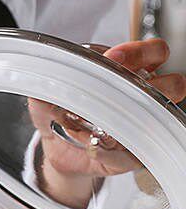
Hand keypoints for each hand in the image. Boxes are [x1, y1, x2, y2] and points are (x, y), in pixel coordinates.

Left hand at [28, 39, 185, 208]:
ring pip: (161, 117)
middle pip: (171, 82)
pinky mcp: (134, 155)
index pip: (152, 53)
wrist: (58, 154)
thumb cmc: (61, 119)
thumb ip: (43, 92)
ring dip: (139, 116)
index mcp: (126, 73)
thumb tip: (38, 87)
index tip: (115, 57)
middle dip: (155, 83)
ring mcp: (141, 126)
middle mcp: (141, 97)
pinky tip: (96, 149)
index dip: (139, 52)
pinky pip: (135, 155)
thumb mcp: (46, 103)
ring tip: (109, 119)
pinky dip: (116, 153)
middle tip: (122, 81)